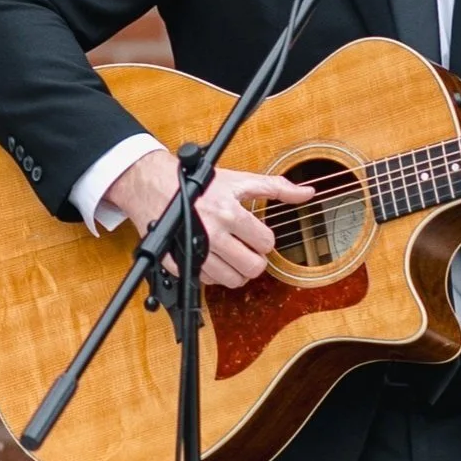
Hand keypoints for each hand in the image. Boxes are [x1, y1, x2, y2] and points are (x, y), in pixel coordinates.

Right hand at [105, 152, 315, 291]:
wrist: (153, 186)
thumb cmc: (196, 183)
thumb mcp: (238, 180)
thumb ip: (276, 187)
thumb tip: (308, 193)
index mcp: (229, 213)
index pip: (265, 244)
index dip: (265, 240)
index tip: (257, 235)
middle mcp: (212, 234)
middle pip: (252, 268)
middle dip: (255, 260)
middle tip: (249, 250)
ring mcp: (195, 252)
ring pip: (231, 280)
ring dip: (236, 270)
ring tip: (232, 254)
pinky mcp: (179, 263)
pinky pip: (207, 281)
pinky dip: (213, 274)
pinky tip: (212, 257)